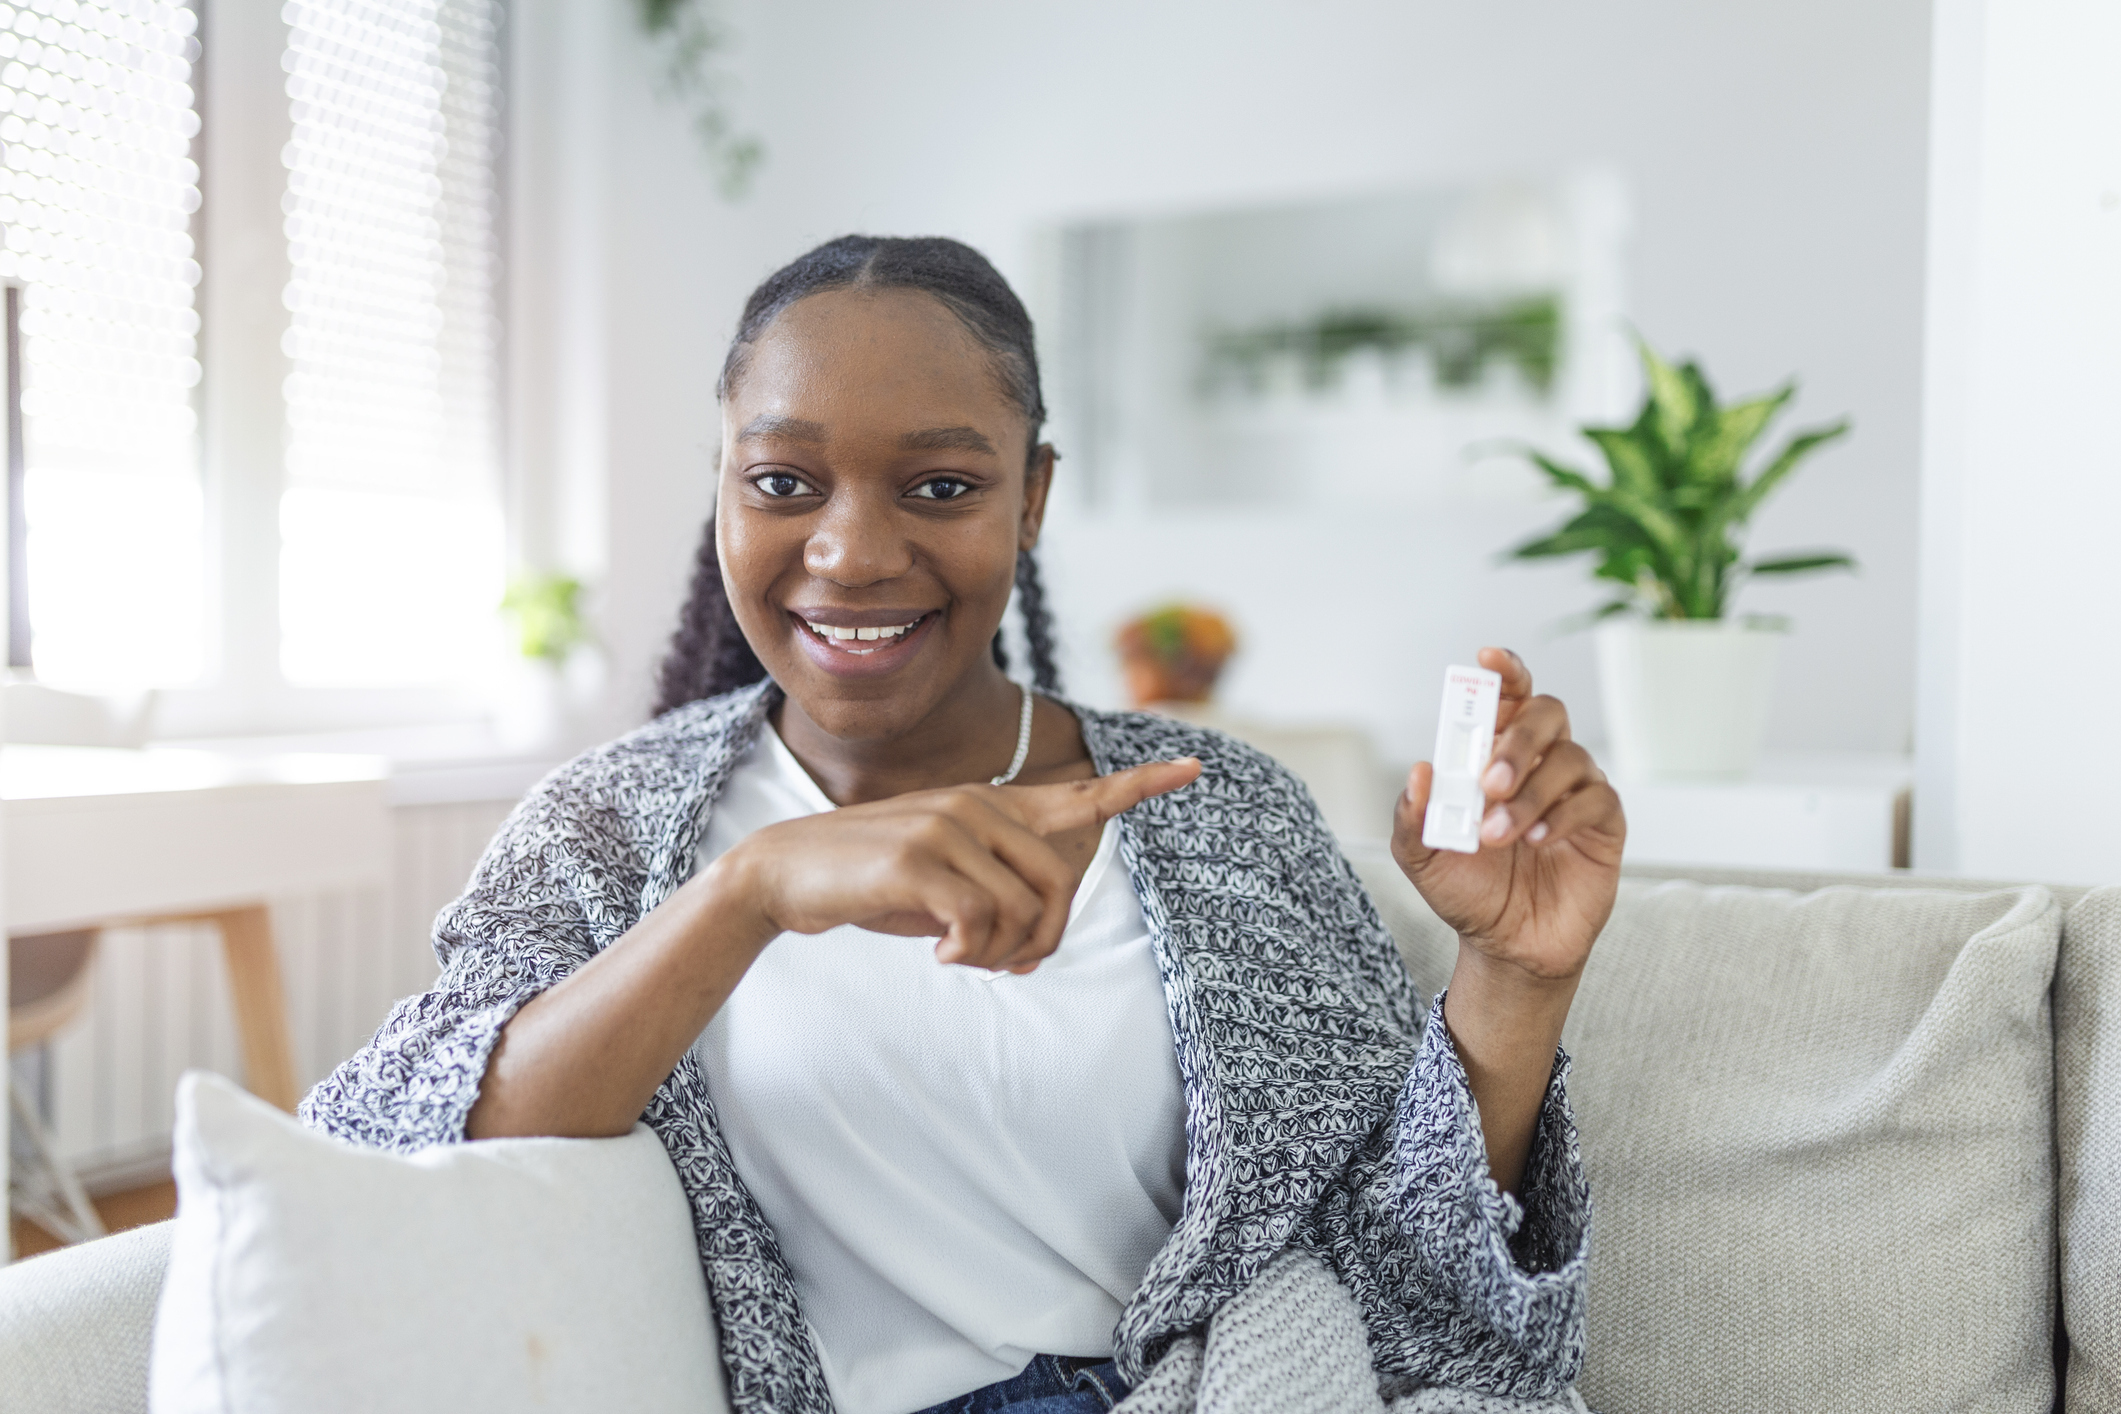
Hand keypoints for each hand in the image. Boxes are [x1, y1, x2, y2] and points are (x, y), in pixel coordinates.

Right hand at [717, 758, 1201, 972]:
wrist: (786, 874)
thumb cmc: (871, 886)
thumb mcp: (942, 888)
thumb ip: (994, 903)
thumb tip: (1031, 950)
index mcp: (990, 806)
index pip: (1078, 794)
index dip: (1140, 785)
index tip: (1194, 769)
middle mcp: (978, 804)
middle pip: (1060, 884)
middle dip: (1045, 939)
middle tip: (1007, 964)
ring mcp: (950, 826)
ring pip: (1024, 909)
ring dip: (1000, 953)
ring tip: (959, 957)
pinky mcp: (922, 859)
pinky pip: (982, 923)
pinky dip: (969, 954)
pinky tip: (938, 955)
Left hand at [1392, 648, 1624, 984]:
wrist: (1505, 944)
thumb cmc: (1467, 889)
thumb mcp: (1422, 856)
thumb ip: (1413, 815)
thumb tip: (1420, 771)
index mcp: (1495, 755)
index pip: (1508, 697)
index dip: (1503, 672)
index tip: (1487, 660)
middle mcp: (1540, 762)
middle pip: (1547, 713)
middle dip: (1517, 740)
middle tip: (1489, 782)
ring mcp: (1576, 789)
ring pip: (1570, 758)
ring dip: (1531, 794)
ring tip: (1499, 836)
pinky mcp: (1604, 824)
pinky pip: (1597, 798)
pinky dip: (1564, 815)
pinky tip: (1539, 840)